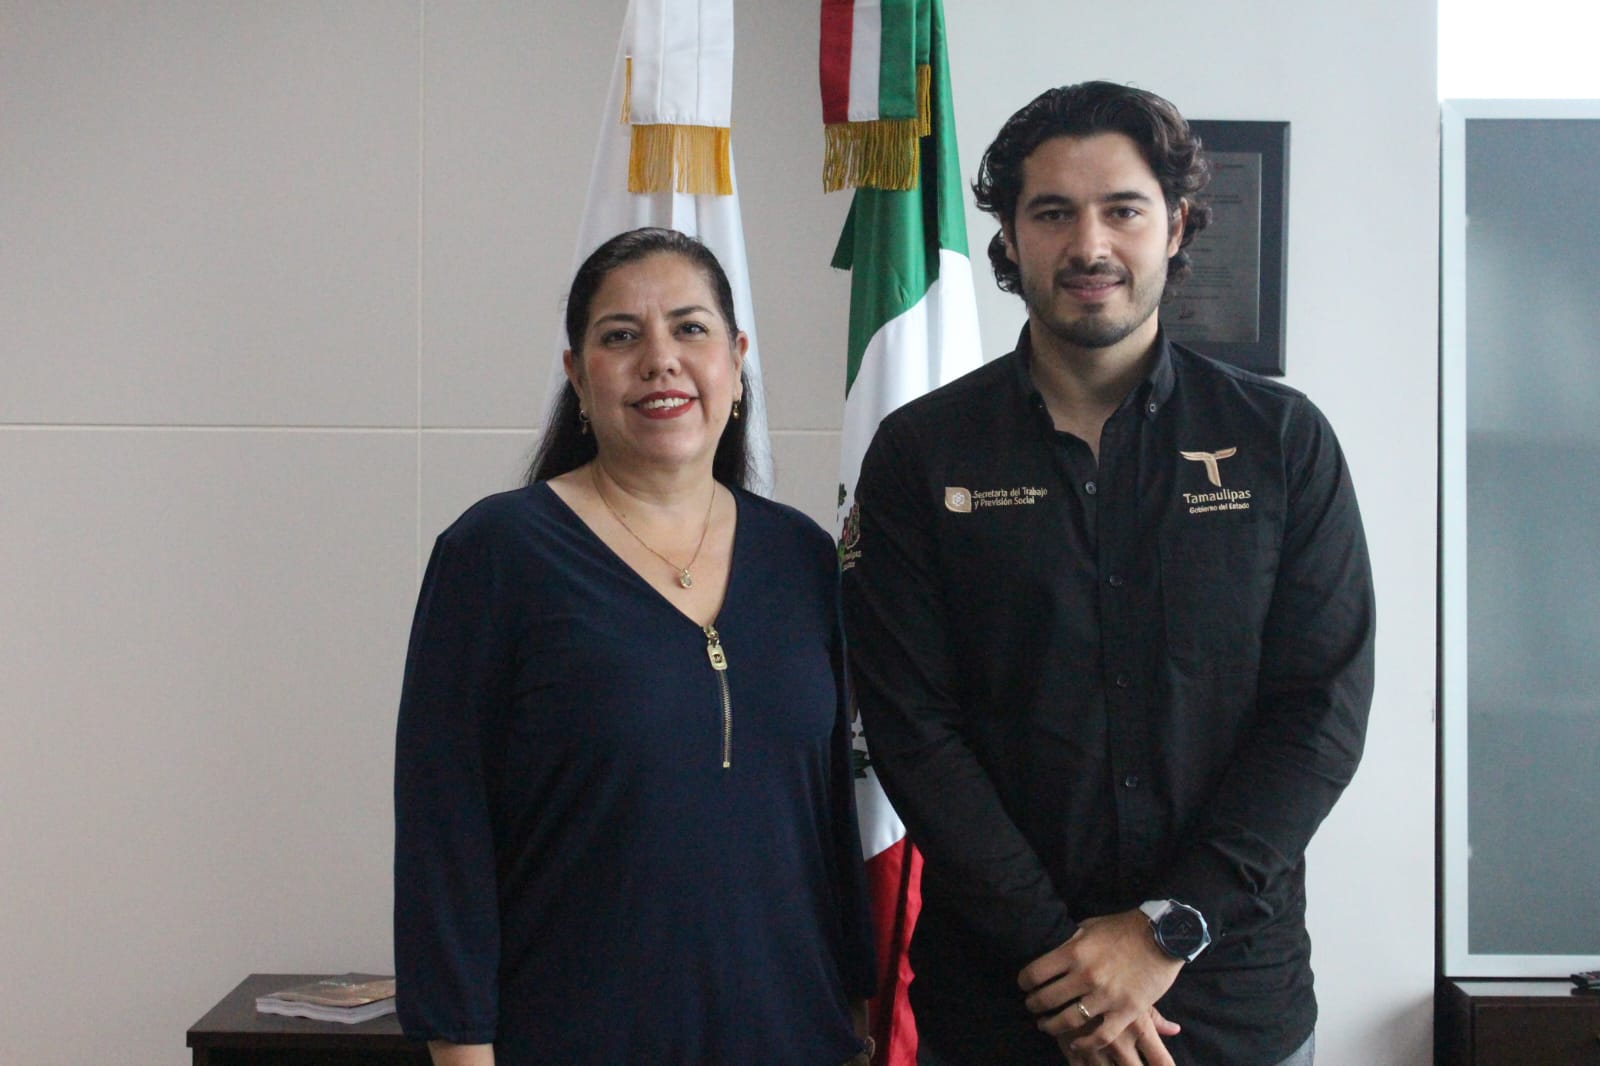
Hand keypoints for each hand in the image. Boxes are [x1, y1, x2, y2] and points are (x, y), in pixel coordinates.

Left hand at [1018, 910, 1183, 1056]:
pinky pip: (1100, 1035)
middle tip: (1031, 1007)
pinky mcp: (1127, 1011)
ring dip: (1052, 1026)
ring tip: (1046, 1025)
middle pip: (1047, 999)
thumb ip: (1070, 940)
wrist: (1164, 935)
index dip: (1024, 982)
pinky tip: (1075, 1042)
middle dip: (1034, 1006)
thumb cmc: (1125, 928)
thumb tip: (1052, 948)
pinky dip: (1084, 1043)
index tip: (1023, 986)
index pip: (1035, 973)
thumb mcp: (1091, 927)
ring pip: (1069, 1021)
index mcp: (1074, 951)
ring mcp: (1106, 995)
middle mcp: (1087, 975)